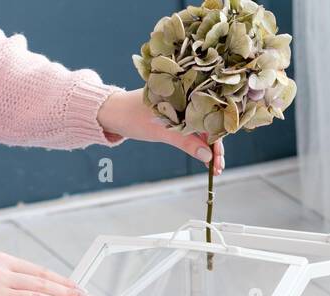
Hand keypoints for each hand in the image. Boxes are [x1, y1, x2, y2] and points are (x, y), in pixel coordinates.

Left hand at [97, 89, 225, 172]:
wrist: (111, 113)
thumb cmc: (132, 117)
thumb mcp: (161, 131)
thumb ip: (185, 143)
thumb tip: (207, 157)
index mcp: (185, 92)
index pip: (210, 116)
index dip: (217, 139)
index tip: (218, 159)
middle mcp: (187, 97)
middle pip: (208, 123)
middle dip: (215, 147)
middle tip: (217, 168)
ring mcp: (182, 107)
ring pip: (201, 129)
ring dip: (207, 147)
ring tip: (213, 167)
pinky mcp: (176, 116)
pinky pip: (192, 130)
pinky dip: (197, 144)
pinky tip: (203, 156)